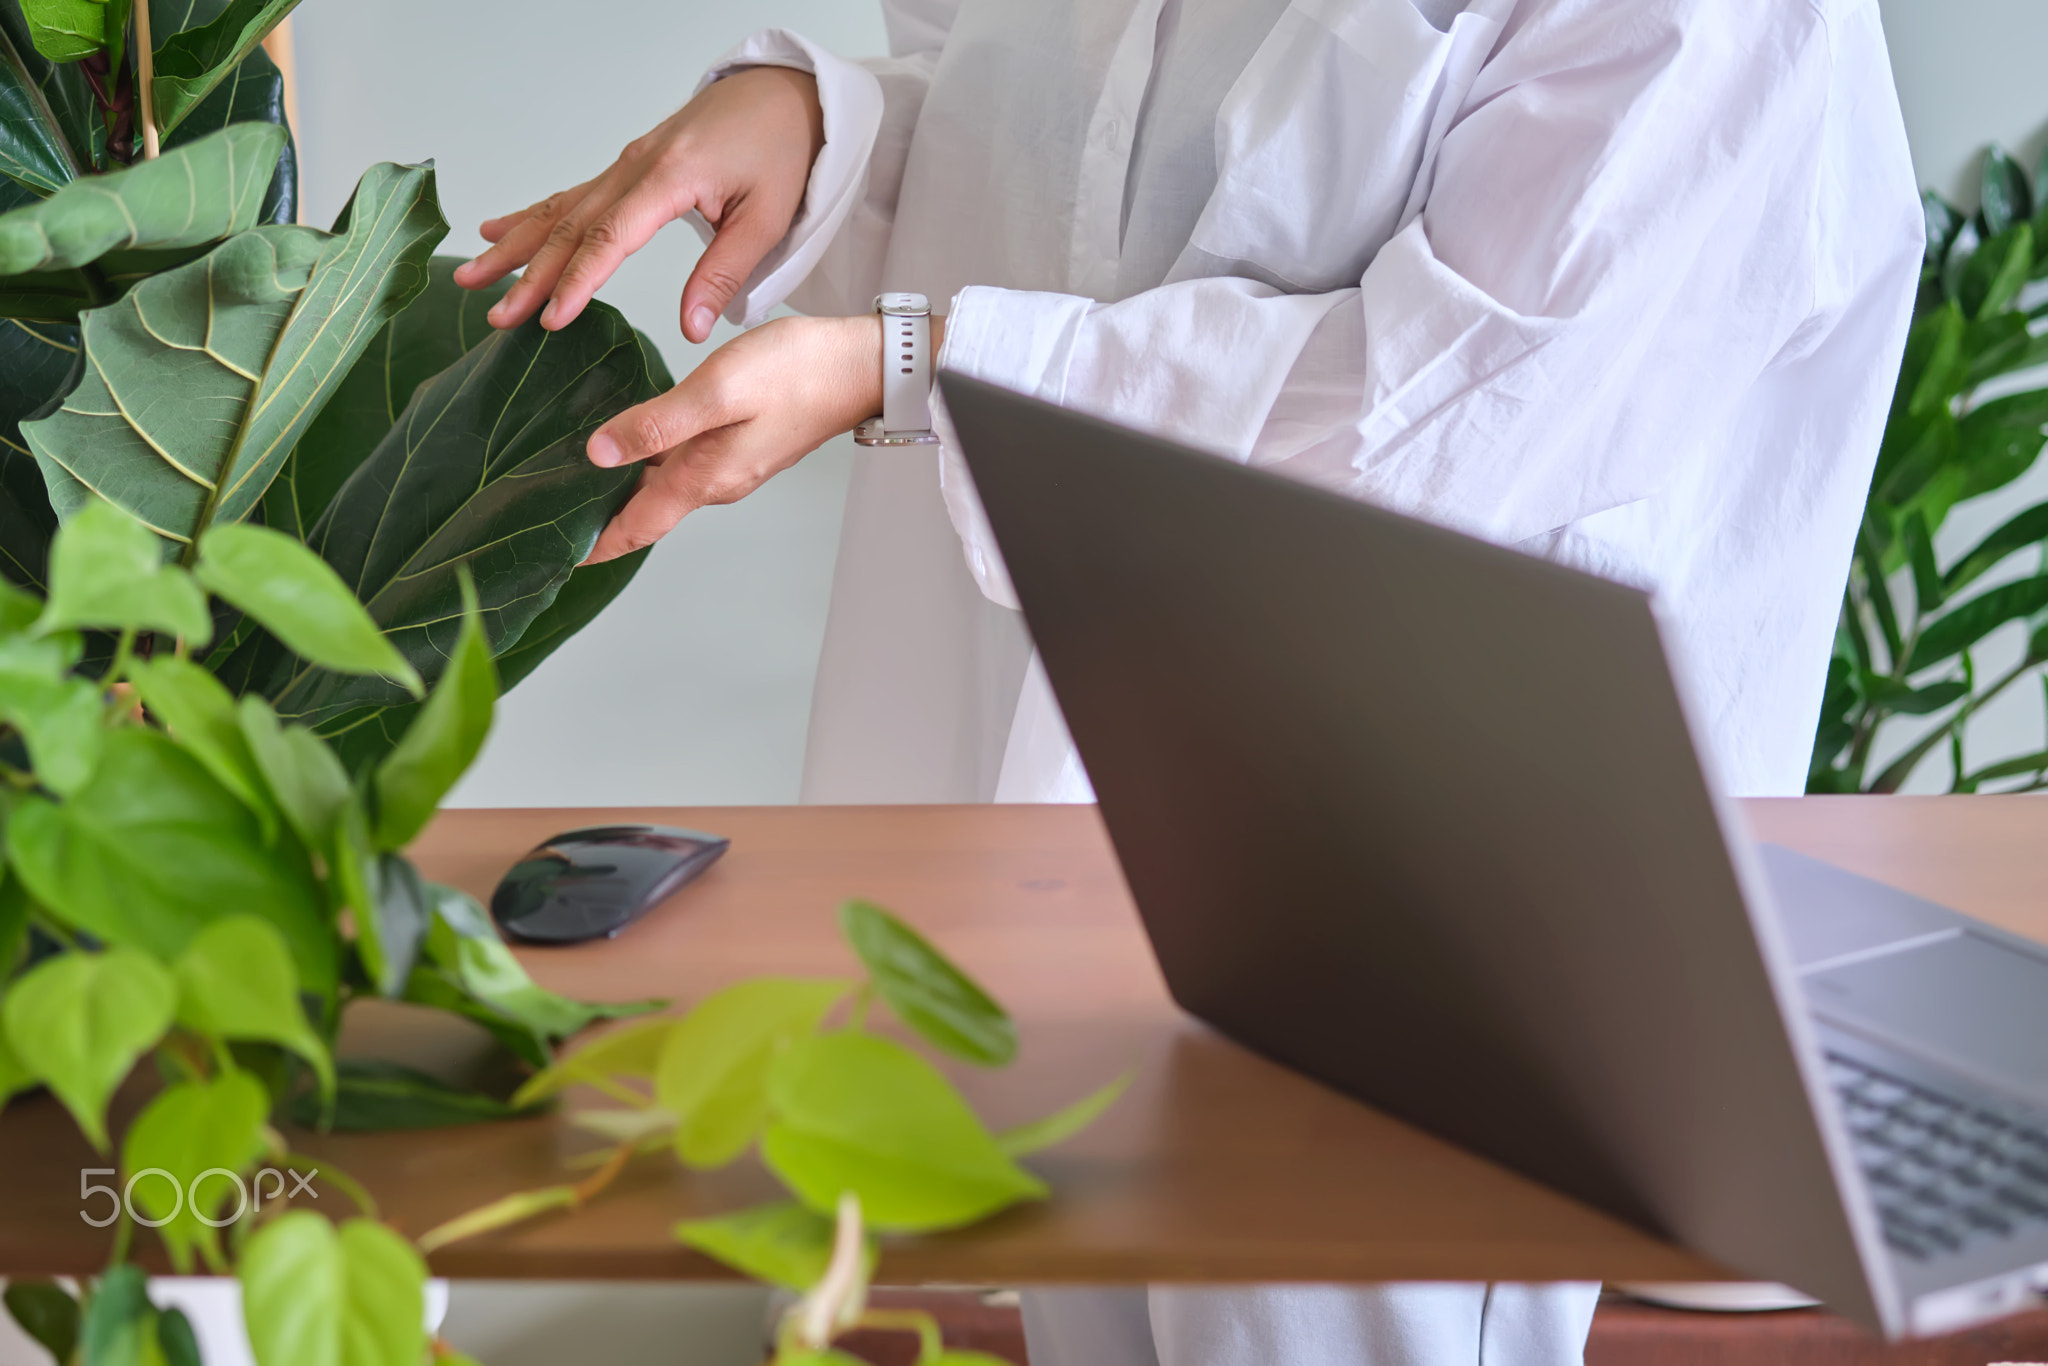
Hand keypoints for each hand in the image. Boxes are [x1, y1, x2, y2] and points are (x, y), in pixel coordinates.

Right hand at [453, 65, 824, 342]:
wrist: (786, 96)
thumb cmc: (781, 153)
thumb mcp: (766, 220)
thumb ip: (723, 274)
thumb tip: (692, 329)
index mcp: (670, 178)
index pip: (610, 238)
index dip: (577, 282)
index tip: (550, 319)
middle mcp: (637, 166)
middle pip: (572, 226)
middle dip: (530, 274)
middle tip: (497, 314)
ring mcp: (627, 163)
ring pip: (561, 208)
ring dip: (516, 245)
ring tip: (474, 277)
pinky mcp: (629, 165)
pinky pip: (572, 194)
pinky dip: (532, 215)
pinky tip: (497, 230)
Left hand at [585, 313, 937, 563]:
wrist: (862, 366)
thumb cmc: (797, 372)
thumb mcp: (718, 391)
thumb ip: (657, 422)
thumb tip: (597, 453)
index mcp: (703, 478)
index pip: (635, 528)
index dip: (592, 546)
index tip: (554, 559)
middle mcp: (714, 481)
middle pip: (643, 512)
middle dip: (597, 518)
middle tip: (546, 512)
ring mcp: (729, 465)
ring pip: (661, 486)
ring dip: (620, 488)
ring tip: (574, 476)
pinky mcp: (740, 443)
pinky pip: (681, 463)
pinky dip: (647, 460)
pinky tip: (630, 439)